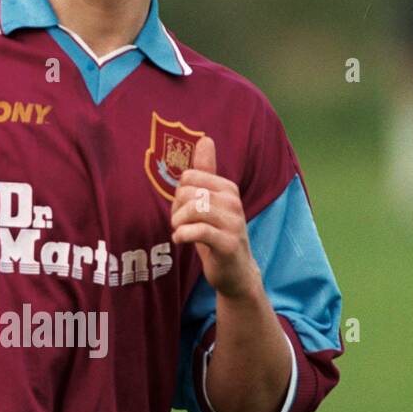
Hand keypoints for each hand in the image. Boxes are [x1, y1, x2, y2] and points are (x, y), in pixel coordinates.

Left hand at [170, 135, 259, 297]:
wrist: (236, 272)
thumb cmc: (218, 235)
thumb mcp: (211, 202)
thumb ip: (207, 172)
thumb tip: (205, 139)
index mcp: (227, 188)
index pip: (189, 176)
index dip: (178, 194)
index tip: (182, 210)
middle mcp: (233, 201)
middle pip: (188, 192)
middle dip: (176, 209)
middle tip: (180, 224)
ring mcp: (233, 222)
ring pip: (192, 209)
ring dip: (178, 223)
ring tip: (180, 232)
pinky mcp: (228, 243)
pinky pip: (198, 231)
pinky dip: (183, 235)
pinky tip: (180, 240)